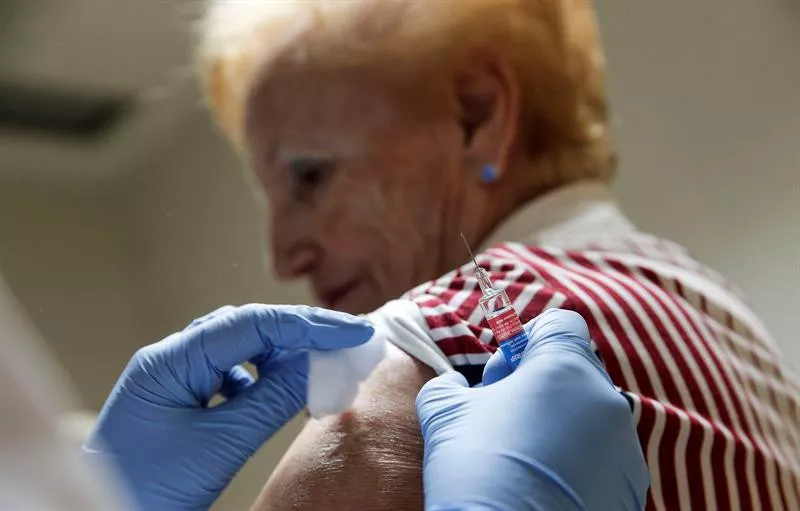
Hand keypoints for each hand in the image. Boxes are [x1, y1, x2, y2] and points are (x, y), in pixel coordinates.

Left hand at [84, 304, 373, 510]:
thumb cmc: (152, 486)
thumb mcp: (222, 444)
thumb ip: (273, 399)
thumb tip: (318, 363)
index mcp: (171, 360)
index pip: (252, 324)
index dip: (308, 325)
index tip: (353, 332)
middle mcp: (171, 358)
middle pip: (246, 329)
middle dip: (298, 335)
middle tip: (347, 345)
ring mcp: (174, 375)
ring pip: (239, 348)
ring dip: (280, 357)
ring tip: (318, 371)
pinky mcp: (180, 395)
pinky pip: (229, 373)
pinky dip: (261, 380)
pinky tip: (277, 395)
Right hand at [416, 309, 648, 510]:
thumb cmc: (477, 471)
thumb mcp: (443, 414)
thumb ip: (449, 384)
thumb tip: (454, 385)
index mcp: (565, 368)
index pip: (561, 323)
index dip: (526, 339)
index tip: (502, 374)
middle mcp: (605, 400)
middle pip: (574, 368)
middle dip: (537, 382)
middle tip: (500, 414)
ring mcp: (624, 447)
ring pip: (588, 414)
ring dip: (555, 422)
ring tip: (518, 455)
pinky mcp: (631, 486)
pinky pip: (601, 455)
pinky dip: (575, 459)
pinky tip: (540, 484)